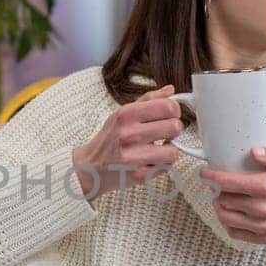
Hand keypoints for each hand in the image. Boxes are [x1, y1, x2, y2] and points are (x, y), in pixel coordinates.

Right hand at [71, 84, 183, 198]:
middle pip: (175, 127)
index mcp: (126, 114)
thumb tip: (171, 90)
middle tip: (165, 133)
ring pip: (174, 151)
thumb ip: (148, 100)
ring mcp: (133, 156)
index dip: (174, 111)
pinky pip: (166, 168)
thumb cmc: (109, 139)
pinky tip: (150, 161)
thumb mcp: (122, 113)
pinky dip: (161, 165)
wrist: (90, 167)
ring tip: (159, 149)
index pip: (167, 107)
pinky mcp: (139, 175)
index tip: (170, 115)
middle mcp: (129, 134)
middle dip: (173, 130)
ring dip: (169, 151)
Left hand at [199, 146, 265, 244]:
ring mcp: (263, 226)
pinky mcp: (265, 238)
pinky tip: (233, 214)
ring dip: (219, 207)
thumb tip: (253, 151)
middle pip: (223, 200)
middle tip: (217, 184)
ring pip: (225, 218)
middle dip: (216, 190)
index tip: (204, 173)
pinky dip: (229, 224)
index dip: (211, 177)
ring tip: (223, 199)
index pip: (227, 182)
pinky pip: (236, 233)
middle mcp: (262, 208)